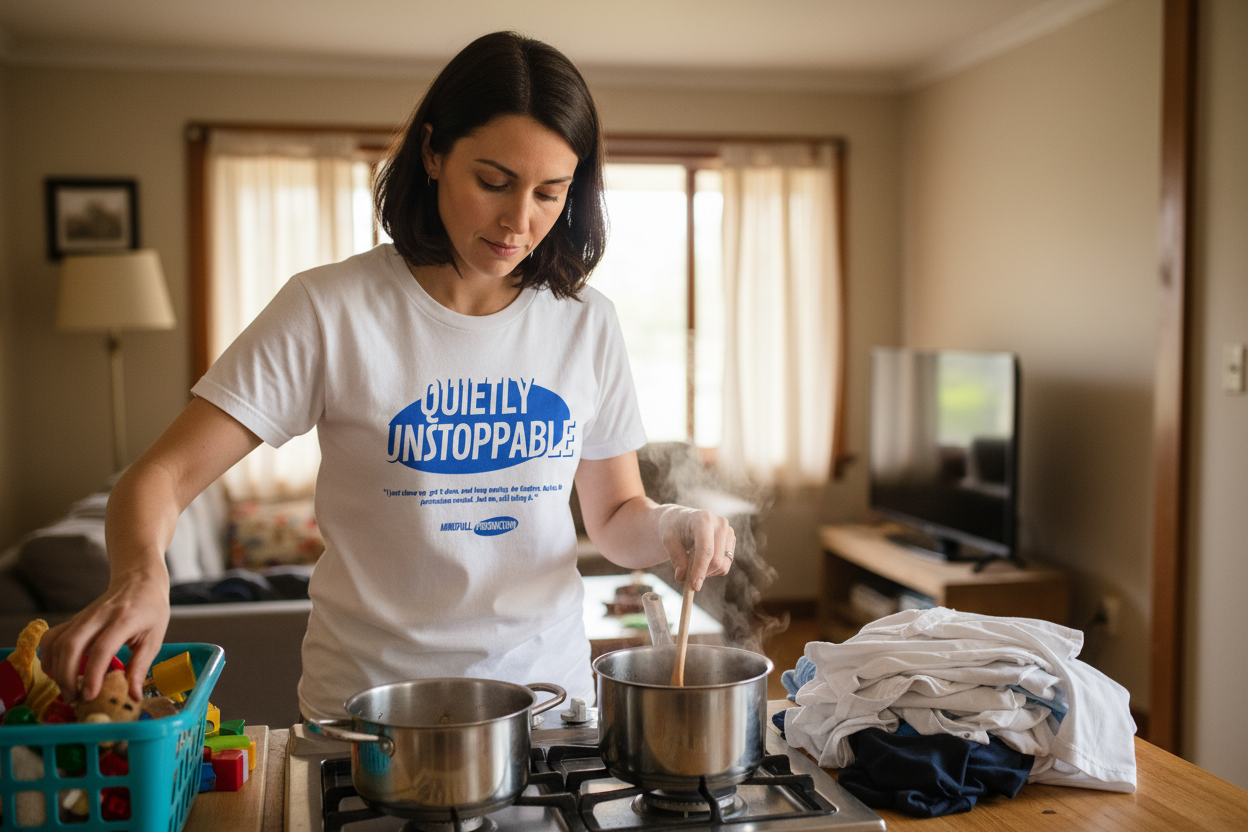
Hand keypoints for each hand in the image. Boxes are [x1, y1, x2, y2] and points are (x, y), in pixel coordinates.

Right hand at [40, 570, 169, 703]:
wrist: (139, 580)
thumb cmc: (151, 610)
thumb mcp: (154, 638)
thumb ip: (141, 667)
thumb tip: (134, 697)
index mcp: (124, 620)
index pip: (102, 648)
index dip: (93, 674)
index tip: (90, 695)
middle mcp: (99, 616)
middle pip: (71, 645)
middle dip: (67, 676)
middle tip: (73, 698)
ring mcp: (83, 616)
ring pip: (58, 641)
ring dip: (56, 669)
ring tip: (66, 690)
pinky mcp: (74, 619)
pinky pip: (52, 636)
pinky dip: (47, 655)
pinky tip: (54, 671)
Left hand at [657, 504, 736, 590]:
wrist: (681, 521)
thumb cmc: (674, 530)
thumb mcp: (669, 542)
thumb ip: (676, 559)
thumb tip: (682, 577)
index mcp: (703, 519)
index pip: (706, 549)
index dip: (701, 569)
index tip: (695, 586)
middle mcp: (720, 524)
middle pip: (716, 560)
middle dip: (701, 573)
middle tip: (686, 577)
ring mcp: (729, 532)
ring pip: (723, 565)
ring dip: (707, 572)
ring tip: (692, 562)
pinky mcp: (731, 541)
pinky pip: (725, 565)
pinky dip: (713, 570)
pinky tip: (702, 560)